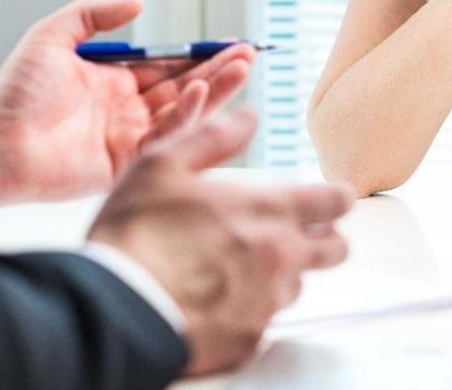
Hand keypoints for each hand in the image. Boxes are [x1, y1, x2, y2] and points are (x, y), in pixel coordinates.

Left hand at [0, 0, 255, 209]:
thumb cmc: (16, 94)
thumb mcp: (51, 37)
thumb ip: (93, 14)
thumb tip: (138, 3)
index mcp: (114, 82)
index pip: (168, 66)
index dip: (198, 54)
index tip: (228, 42)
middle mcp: (129, 109)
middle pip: (186, 87)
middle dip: (219, 70)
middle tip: (248, 54)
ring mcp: (132, 135)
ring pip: (185, 111)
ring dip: (216, 90)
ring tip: (242, 68)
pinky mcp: (131, 161)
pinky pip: (166, 136)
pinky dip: (187, 116)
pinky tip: (202, 93)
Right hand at [88, 106, 354, 374]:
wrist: (115, 308)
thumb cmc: (136, 231)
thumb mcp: (163, 165)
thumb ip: (213, 137)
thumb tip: (248, 114)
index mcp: (269, 210)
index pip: (336, 202)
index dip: (336, 198)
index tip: (328, 200)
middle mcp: (281, 256)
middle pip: (336, 249)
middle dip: (325, 239)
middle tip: (296, 234)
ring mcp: (268, 301)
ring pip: (297, 285)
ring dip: (281, 275)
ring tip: (239, 268)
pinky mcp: (249, 337)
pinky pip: (264, 321)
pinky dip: (250, 309)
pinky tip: (216, 301)